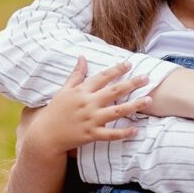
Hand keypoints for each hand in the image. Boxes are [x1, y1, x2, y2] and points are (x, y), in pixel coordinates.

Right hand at [19, 56, 151, 158]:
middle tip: (147, 77)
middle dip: (131, 83)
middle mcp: (88, 104)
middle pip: (113, 91)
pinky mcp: (91, 135)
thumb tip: (82, 56)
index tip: (129, 63)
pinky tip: (136, 130)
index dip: (116, 69)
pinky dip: (123, 133)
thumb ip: (76, 74)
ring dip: (134, 105)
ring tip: (149, 99)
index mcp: (81, 91)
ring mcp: (90, 120)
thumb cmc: (55, 111)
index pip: (102, 77)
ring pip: (116, 111)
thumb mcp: (64, 90)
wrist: (44, 135)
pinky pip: (110, 134)